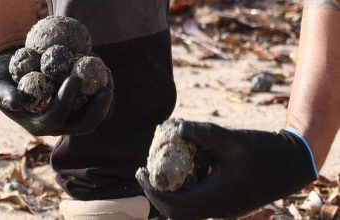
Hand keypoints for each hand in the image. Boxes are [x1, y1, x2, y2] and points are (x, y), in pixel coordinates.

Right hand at [0, 49, 112, 135]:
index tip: (73, 77)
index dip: (66, 99)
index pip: (57, 117)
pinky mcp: (80, 110)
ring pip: (95, 117)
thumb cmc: (5, 81)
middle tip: (105, 88)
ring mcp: (71, 120)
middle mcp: (58, 127)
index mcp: (38, 125)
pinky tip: (105, 72)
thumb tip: (16, 102)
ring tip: (108, 75)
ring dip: (105, 101)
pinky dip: (103, 91)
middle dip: (97, 109)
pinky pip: (97, 106)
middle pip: (83, 126)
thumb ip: (4, 94)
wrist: (14, 80)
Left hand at [136, 121, 317, 218]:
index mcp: (215, 199)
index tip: (141, 171)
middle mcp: (217, 209)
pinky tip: (188, 166)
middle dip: (158, 192)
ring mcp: (223, 207)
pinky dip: (187, 186)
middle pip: (176, 210)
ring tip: (163, 168)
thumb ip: (201, 133)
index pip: (172, 204)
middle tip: (147, 171)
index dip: (152, 189)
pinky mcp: (228, 201)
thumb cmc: (263, 151)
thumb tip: (173, 127)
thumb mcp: (230, 139)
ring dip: (172, 190)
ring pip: (187, 207)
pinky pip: (199, 200)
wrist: (291, 163)